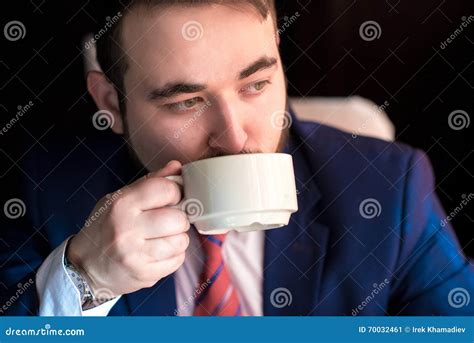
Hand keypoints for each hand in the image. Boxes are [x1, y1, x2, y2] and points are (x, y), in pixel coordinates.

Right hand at [66, 160, 189, 298]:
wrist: (85, 267)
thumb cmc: (106, 227)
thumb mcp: (119, 199)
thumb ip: (150, 182)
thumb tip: (177, 167)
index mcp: (122, 205)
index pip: (166, 189)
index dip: (175, 192)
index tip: (170, 198)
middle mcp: (127, 230)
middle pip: (178, 218)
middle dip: (179, 218)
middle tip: (168, 221)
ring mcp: (136, 255)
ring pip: (181, 241)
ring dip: (177, 238)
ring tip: (162, 238)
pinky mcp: (144, 274)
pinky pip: (178, 260)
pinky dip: (174, 255)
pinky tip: (159, 252)